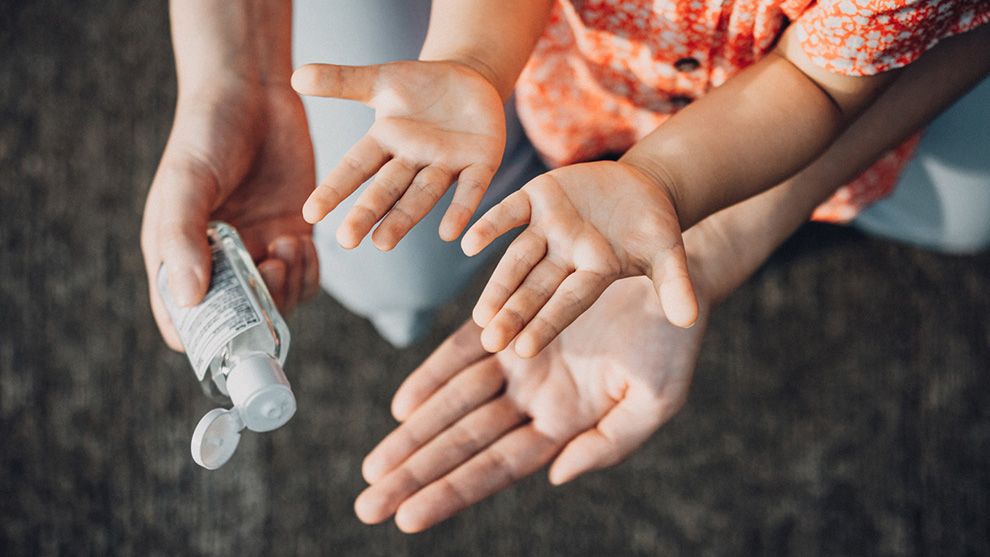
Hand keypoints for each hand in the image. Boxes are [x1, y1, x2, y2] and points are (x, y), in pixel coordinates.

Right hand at [141, 79, 316, 349]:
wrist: (253, 93)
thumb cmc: (206, 133)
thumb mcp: (187, 182)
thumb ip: (184, 238)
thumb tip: (187, 300)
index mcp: (177, 256)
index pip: (184, 322)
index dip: (204, 340)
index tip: (231, 331)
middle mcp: (217, 263)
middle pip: (238, 321)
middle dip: (260, 310)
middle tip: (272, 271)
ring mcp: (256, 252)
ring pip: (277, 304)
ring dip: (289, 288)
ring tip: (287, 246)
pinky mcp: (291, 236)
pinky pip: (304, 279)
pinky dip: (309, 272)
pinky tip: (302, 241)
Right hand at [291, 60, 504, 250]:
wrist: (470, 80)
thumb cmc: (420, 86)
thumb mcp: (381, 80)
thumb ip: (342, 81)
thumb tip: (296, 76)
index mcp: (386, 142)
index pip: (355, 167)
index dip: (335, 188)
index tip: (311, 213)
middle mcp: (412, 160)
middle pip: (386, 189)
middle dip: (367, 213)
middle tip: (347, 241)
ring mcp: (446, 165)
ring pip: (422, 195)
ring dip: (404, 219)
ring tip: (383, 243)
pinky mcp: (481, 163)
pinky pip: (470, 189)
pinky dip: (461, 210)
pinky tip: (450, 234)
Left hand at [354, 277, 705, 531]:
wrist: (669, 277)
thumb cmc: (672, 342)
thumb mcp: (655, 401)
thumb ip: (608, 443)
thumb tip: (555, 476)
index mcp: (564, 423)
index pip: (497, 466)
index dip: (452, 490)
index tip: (407, 516)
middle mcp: (532, 398)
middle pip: (463, 443)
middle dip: (417, 473)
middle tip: (369, 502)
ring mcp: (517, 358)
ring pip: (454, 403)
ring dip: (413, 433)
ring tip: (374, 467)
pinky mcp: (508, 319)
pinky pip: (462, 351)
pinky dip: (432, 376)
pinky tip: (403, 406)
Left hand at [460, 161, 698, 357]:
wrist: (642, 187)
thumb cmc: (655, 229)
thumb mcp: (669, 256)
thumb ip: (675, 285)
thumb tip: (688, 319)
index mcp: (593, 274)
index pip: (567, 303)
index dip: (547, 324)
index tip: (523, 349)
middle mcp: (565, 257)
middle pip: (535, 289)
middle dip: (513, 314)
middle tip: (489, 341)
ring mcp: (548, 228)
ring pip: (516, 259)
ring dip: (498, 284)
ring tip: (479, 314)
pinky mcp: (537, 198)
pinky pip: (509, 213)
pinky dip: (489, 225)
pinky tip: (466, 244)